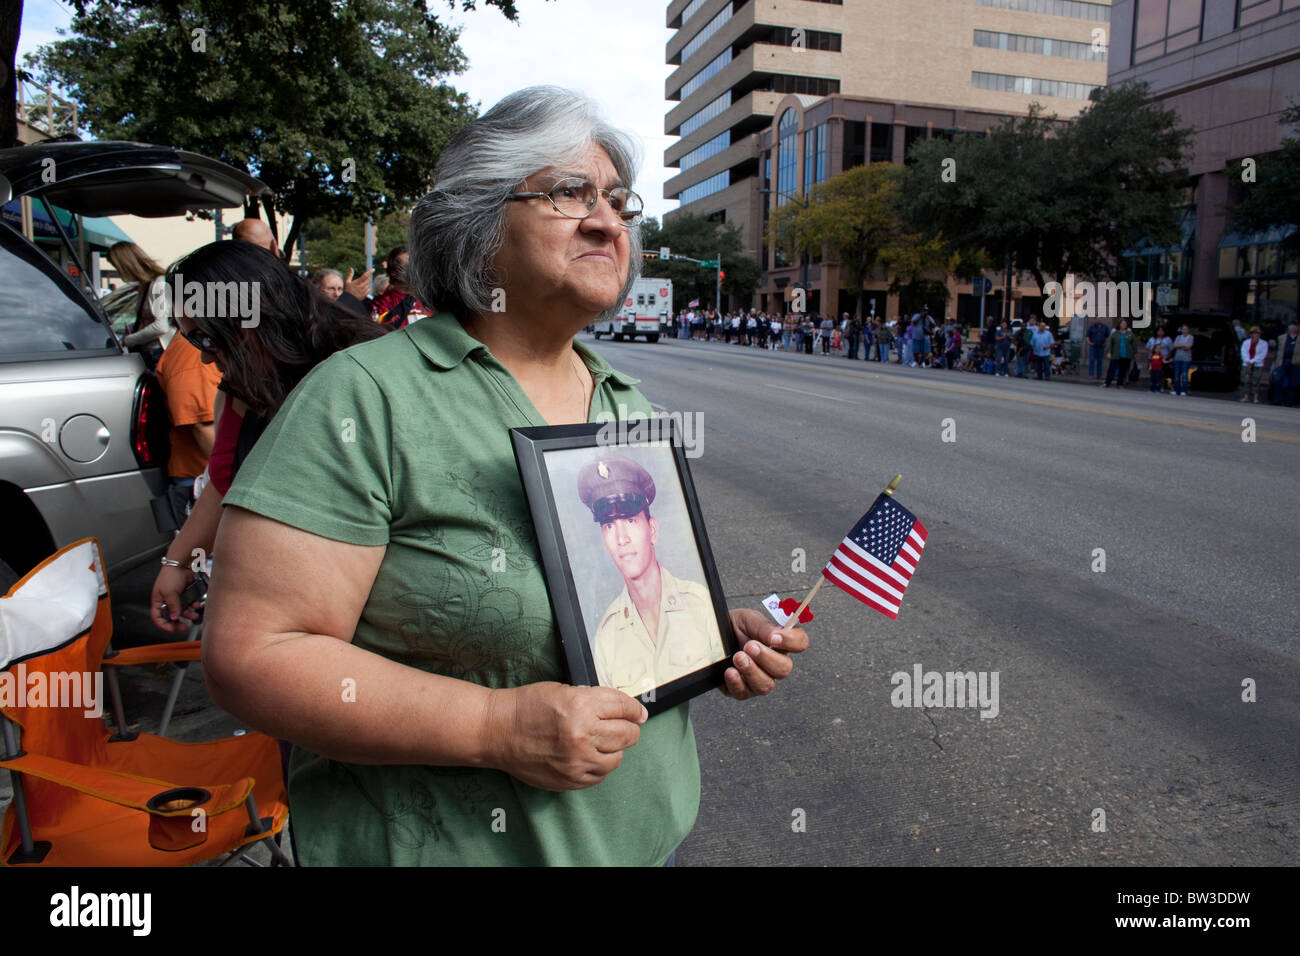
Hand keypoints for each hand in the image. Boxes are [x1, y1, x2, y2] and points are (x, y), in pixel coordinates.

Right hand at [149, 564, 200, 632]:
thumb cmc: (171, 576)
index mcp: (158, 600)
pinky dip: (193, 605)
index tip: (171, 629)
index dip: (163, 624)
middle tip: (184, 627)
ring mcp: (177, 597)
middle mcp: (167, 600)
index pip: (157, 616)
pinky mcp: (185, 594)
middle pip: (171, 616)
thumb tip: (174, 618)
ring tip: (194, 615)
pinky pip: (189, 603)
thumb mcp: (170, 593)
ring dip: (189, 614)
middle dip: (178, 622)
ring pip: (182, 610)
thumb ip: (173, 606)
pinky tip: (196, 604)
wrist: (182, 564)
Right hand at [344, 268, 372, 298]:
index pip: (364, 276)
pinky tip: (363, 288)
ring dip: (367, 283)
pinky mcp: (364, 295)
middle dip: (367, 278)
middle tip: (364, 278)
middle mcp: (361, 287)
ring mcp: (363, 292)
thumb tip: (351, 268)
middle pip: (368, 280)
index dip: (369, 272)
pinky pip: (369, 290)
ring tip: (362, 284)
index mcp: (356, 283)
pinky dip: (367, 287)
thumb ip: (350, 275)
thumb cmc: (347, 290)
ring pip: (369, 285)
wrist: (348, 300)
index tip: (373, 269)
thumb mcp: (347, 282)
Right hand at [484, 682, 646, 790]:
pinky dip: (599, 765)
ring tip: (600, 742)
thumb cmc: (528, 706)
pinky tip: (589, 756)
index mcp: (582, 705)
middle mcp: (583, 733)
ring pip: (617, 758)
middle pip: (627, 735)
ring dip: (614, 749)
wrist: (498, 731)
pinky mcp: (570, 779)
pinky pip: (600, 775)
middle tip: (625, 727)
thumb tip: (625, 710)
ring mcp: (577, 760)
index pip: (623, 707)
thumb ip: (594, 699)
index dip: (634, 710)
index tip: (639, 714)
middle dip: (630, 729)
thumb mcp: (563, 691)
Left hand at [721, 608, 809, 699]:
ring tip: (738, 657)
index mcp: (780, 642)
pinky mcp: (741, 690)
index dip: (792, 641)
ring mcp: (759, 679)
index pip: (800, 643)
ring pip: (766, 685)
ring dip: (752, 671)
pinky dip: (737, 682)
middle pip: (784, 669)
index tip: (775, 637)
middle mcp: (774, 663)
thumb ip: (764, 627)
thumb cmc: (734, 627)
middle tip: (749, 646)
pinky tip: (730, 671)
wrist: (710, 636)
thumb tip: (777, 636)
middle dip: (766, 658)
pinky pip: (744, 693)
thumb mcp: (748, 619)